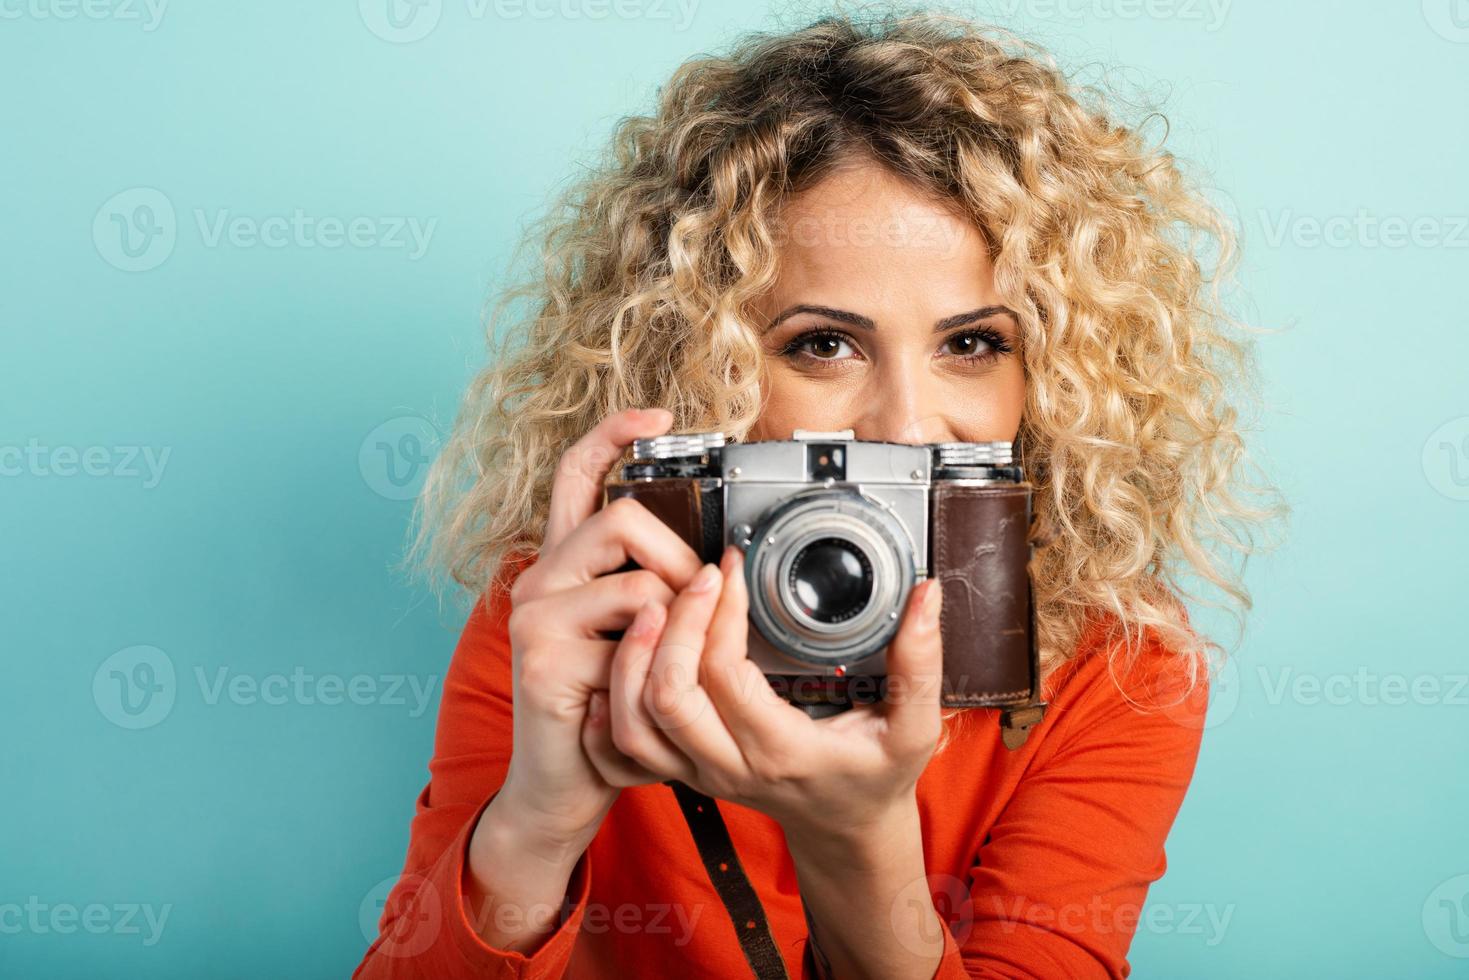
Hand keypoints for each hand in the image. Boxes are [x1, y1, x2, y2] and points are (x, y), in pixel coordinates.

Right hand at [468, 407, 704, 874]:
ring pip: (637, 571)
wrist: (569, 786)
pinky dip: (661, 650)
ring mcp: (535, 615)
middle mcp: (541, 580)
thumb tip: (714, 562)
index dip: (612, 433)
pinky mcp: (541, 655)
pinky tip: (643, 684)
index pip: (577, 477)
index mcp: (565, 567)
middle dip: (682, 556)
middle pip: (624, 517)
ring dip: (680, 609)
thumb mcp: (642, 641)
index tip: (657, 414)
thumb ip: (660, 594)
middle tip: (703, 598)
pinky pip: (632, 625)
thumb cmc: (612, 712)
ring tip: (676, 650)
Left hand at [581, 542, 946, 841]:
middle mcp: (730, 766)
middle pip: (666, 697)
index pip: (724, 678)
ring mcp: (699, 772)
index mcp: (782, 750)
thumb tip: (925, 597)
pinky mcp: (682, 768)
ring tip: (654, 605)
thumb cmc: (876, 778)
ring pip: (634, 723)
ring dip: (632, 659)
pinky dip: (613, 700)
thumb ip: (922, 663)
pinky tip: (622, 658)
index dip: (718, 615)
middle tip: (694, 576)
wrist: (847, 831)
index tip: (732, 567)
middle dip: (671, 626)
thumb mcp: (913, 727)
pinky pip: (624, 746)